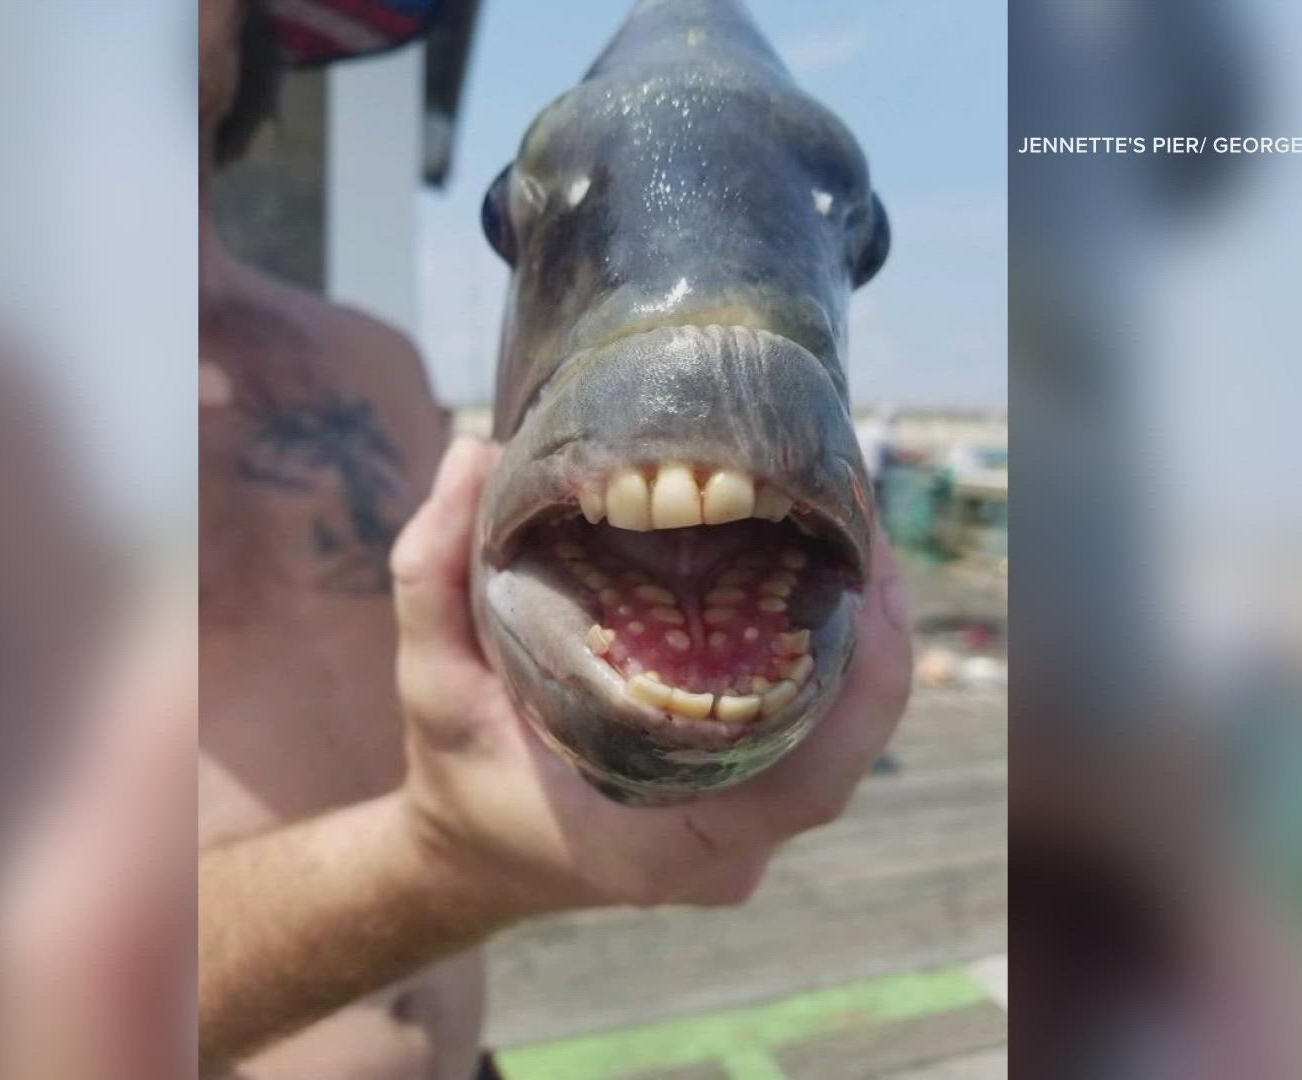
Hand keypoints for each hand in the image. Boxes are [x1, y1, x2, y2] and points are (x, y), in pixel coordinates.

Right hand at [389, 437, 913, 915]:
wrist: (473, 849)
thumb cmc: (458, 773)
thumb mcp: (429, 681)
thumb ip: (434, 573)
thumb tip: (474, 450)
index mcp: (657, 846)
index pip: (809, 788)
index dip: (866, 686)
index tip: (871, 574)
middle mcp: (725, 850)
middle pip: (843, 745)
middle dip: (871, 627)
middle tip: (859, 511)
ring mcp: (748, 829)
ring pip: (841, 733)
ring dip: (859, 630)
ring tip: (851, 521)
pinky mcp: (753, 795)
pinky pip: (819, 726)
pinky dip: (834, 648)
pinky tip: (826, 565)